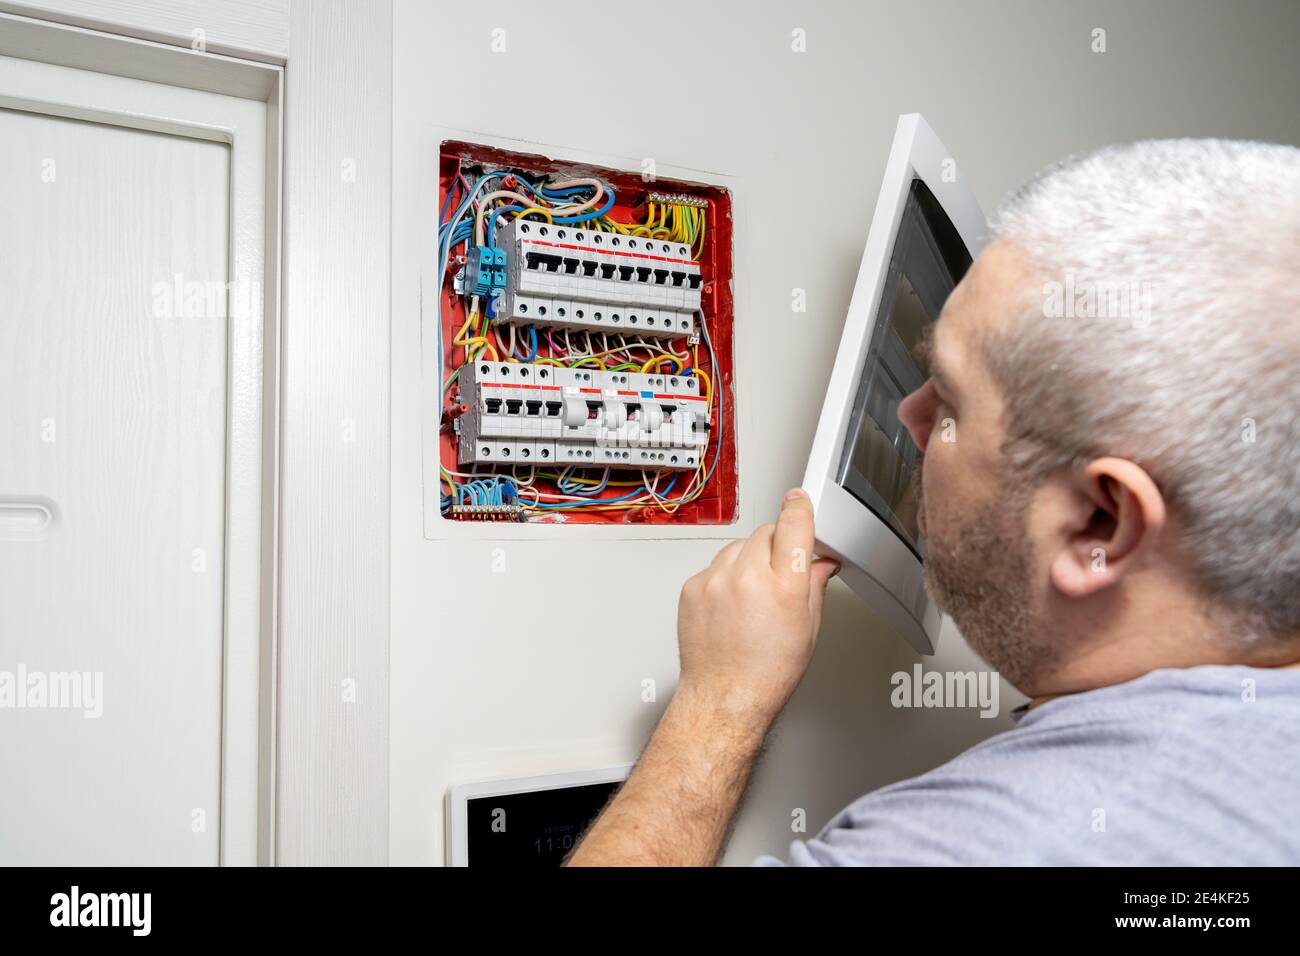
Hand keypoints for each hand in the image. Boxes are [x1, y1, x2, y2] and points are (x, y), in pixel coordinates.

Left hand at [676, 488, 838, 721]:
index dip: (799, 508)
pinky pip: (714, 566)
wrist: (724, 697)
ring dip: (749, 560)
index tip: (799, 500)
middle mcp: (747, 578)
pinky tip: (732, 605)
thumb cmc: (766, 673)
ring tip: (753, 597)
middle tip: (780, 575)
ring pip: (738, 546)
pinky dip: (725, 576)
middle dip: (776, 546)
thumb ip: (814, 585)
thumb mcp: (808, 629)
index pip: (794, 525)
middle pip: (766, 532)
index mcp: (783, 588)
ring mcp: (715, 581)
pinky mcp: (692, 587)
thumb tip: (819, 562)